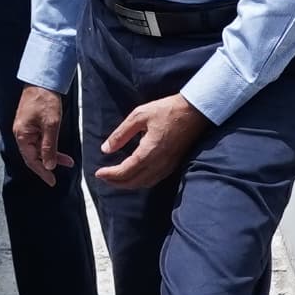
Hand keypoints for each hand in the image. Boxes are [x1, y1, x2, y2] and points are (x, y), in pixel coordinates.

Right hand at [9, 82, 72, 184]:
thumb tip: (48, 165)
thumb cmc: (45, 100)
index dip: (42, 172)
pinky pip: (39, 140)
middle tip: (62, 171)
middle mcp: (21, 133)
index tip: (52, 181)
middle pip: (34, 155)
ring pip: (38, 148)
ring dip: (52, 154)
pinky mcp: (31, 123)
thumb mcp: (51, 125)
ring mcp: (26, 128)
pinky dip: (50, 145)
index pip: (31, 160)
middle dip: (49, 163)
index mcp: (22, 135)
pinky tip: (59, 148)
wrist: (42, 80)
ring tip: (68, 160)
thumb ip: (49, 146)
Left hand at [92, 92, 213, 191]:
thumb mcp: (139, 115)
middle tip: (104, 177)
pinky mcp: (174, 164)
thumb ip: (121, 134)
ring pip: (145, 183)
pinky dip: (141, 182)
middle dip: (116, 183)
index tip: (98, 173)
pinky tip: (135, 175)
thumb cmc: (167, 110)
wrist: (195, 111)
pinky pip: (154, 180)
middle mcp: (159, 163)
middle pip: (134, 182)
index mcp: (149, 152)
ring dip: (129, 184)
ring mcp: (168, 166)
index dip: (110, 175)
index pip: (125, 171)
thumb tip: (106, 149)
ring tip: (116, 179)